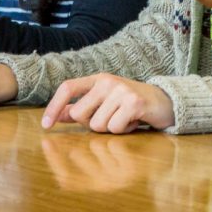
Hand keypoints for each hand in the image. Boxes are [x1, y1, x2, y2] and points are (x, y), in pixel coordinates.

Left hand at [41, 73, 175, 133]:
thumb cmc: (131, 105)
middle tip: (110, 119)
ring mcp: (121, 90)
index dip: (54, 106)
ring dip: (110, 130)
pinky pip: (115, 128)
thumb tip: (58, 116)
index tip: (45, 126)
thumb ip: (82, 108)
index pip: (67, 87)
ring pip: (97, 125)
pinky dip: (124, 131)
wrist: (166, 102)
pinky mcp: (134, 103)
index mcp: (98, 79)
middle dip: (91, 125)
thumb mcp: (105, 103)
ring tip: (124, 119)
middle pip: (79, 114)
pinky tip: (134, 122)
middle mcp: (107, 81)